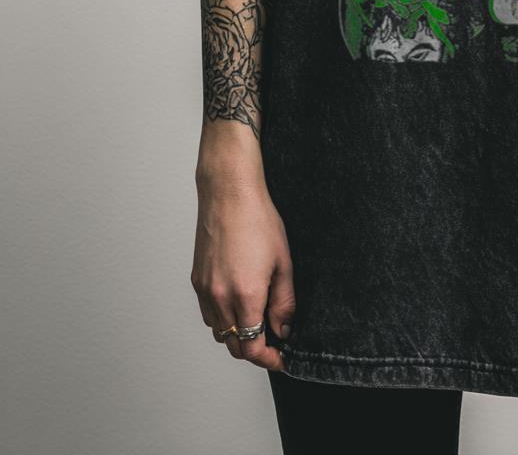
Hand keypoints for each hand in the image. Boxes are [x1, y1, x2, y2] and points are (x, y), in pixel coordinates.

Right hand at [191, 172, 295, 371]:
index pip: (252, 347)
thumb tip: (284, 329)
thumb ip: (284, 302)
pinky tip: (238, 305)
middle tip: (274, 343)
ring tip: (258, 321)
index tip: (281, 358)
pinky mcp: (196, 281)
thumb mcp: (283, 262)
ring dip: (238, 335)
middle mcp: (220, 298)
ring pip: (219, 332)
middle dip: (255, 350)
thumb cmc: (258, 221)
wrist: (229, 194)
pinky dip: (223, 320)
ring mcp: (205, 290)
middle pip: (234, 346)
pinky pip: (208, 314)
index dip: (268, 359)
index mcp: (245, 295)